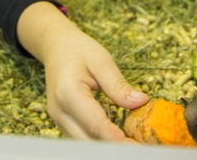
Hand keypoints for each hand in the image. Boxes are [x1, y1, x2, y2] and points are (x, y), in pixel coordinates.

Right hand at [17, 2, 148, 139]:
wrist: (57, 48)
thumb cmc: (78, 50)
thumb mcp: (101, 60)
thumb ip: (118, 84)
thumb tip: (140, 102)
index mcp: (68, 92)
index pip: (93, 121)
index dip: (112, 136)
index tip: (132, 144)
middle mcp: (59, 111)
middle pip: (87, 141)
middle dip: (113, 148)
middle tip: (139, 147)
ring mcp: (59, 120)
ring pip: (84, 144)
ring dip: (107, 147)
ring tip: (133, 145)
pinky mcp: (63, 124)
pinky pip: (82, 139)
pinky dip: (100, 142)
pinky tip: (120, 140)